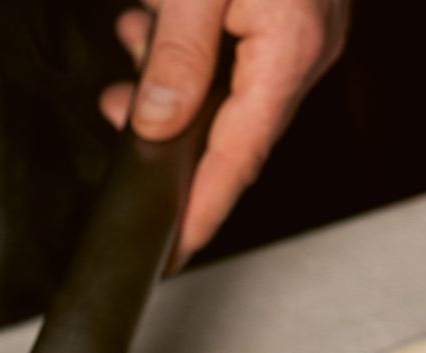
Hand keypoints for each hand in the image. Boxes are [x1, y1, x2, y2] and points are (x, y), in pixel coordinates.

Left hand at [100, 0, 349, 265]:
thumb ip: (176, 56)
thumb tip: (156, 125)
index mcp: (289, 50)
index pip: (236, 163)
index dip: (200, 215)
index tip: (172, 255)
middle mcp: (305, 48)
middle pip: (229, 137)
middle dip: (166, 149)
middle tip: (120, 147)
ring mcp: (304, 32)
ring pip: (224, 96)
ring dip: (165, 95)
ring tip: (123, 87)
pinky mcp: (291, 12)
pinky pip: (234, 57)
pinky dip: (184, 58)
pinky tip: (147, 37)